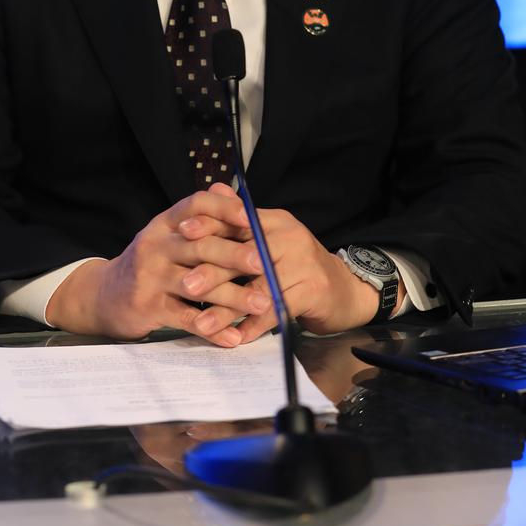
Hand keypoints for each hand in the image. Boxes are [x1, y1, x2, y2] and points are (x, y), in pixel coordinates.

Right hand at [44, 188, 271, 345]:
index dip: (224, 209)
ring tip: (262, 303)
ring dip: (233, 295)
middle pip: (200, 245)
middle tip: (265, 264)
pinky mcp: (148, 306)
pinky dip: (212, 328)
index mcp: (165, 223)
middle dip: (236, 255)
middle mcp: (155, 244)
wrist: (103, 295)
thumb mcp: (167, 236)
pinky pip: (185, 318)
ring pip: (197, 284)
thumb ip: (199, 220)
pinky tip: (233, 336)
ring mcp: (150, 276)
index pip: (196, 205)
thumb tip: (232, 195)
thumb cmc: (148, 264)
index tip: (251, 219)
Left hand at [173, 185, 379, 343]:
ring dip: (229, 309)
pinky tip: (236, 338)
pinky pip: (278, 310)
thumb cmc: (297, 266)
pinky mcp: (314, 290)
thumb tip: (214, 188)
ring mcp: (304, 263)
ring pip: (258, 287)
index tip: (181, 234)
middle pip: (246, 253)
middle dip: (214, 270)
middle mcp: (291, 237)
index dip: (210, 225)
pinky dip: (255, 326)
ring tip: (204, 324)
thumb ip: (242, 221)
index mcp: (276, 221)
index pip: (240, 219)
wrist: (344, 289)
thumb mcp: (271, 239)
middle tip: (186, 286)